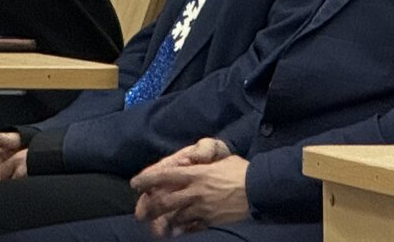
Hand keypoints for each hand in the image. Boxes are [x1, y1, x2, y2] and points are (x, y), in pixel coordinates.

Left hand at [131, 138, 248, 235]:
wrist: (258, 189)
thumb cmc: (239, 170)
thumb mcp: (219, 160)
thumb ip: (203, 163)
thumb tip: (191, 163)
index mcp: (196, 175)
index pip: (165, 176)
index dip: (148, 180)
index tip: (135, 183)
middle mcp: (195, 192)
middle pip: (165, 201)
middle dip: (150, 207)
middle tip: (140, 213)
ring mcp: (202, 209)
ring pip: (176, 217)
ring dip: (164, 222)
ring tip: (156, 227)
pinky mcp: (211, 221)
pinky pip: (192, 228)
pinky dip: (182, 230)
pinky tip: (176, 232)